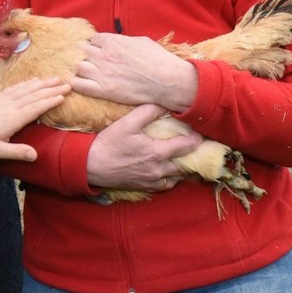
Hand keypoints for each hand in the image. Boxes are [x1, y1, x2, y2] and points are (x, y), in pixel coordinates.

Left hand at [0, 77, 68, 161]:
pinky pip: (16, 87)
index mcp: (12, 119)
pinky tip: (35, 80)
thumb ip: (16, 152)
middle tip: (68, 84)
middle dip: (51, 90)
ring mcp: (4, 99)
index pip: (34, 108)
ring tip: (56, 78)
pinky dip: (28, 82)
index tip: (63, 97)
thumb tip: (36, 155)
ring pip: (27, 89)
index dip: (49, 102)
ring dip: (43, 83)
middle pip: (34, 96)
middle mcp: (10, 106)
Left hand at [72, 34, 198, 113]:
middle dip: (86, 55)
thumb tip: (119, 42)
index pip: (92, 39)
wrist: (167, 80)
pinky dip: (77, 84)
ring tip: (88, 74)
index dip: (95, 45)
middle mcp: (103, 55)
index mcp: (112, 41)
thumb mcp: (141, 41)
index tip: (99, 51)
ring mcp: (102, 73)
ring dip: (81, 69)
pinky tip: (83, 85)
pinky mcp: (104, 90)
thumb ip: (123, 41)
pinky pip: (79, 85)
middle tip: (93, 63)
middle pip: (82, 51)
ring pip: (78, 67)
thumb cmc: (159, 59)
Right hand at [86, 102, 200, 191]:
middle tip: (195, 146)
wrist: (91, 165)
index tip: (200, 133)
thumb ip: (149, 112)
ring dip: (182, 168)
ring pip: (176, 177)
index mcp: (157, 153)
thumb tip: (165, 105)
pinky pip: (165, 185)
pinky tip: (169, 171)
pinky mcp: (144, 187)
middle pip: (185, 164)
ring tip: (184, 158)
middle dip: (192, 155)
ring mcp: (152, 180)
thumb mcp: (128, 122)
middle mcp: (158, 170)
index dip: (196, 139)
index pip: (187, 146)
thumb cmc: (109, 142)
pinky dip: (170, 178)